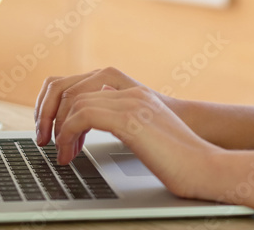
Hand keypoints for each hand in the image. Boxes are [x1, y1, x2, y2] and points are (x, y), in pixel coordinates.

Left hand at [34, 69, 219, 200]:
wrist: (206, 167)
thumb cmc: (180, 161)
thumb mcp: (148, 136)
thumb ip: (126, 122)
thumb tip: (97, 119)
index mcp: (135, 95)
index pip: (84, 87)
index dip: (62, 108)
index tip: (56, 134)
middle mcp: (131, 93)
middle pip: (73, 89)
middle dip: (51, 116)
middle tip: (47, 143)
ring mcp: (132, 103)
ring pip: (75, 102)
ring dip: (59, 130)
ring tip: (61, 155)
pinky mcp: (130, 119)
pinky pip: (83, 116)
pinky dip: (68, 135)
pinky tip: (70, 155)